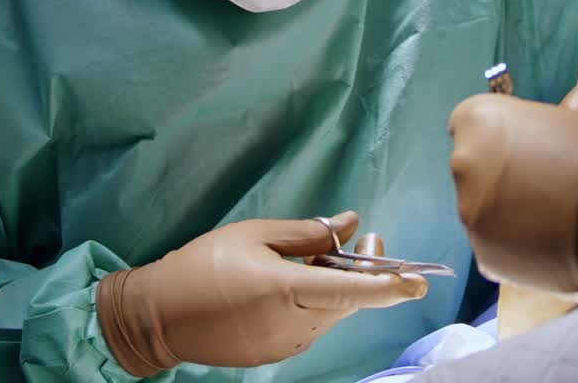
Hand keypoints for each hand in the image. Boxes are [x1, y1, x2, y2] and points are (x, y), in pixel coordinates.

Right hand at [95, 213, 426, 375]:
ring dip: (339, 284)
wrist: (158, 316)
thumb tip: (350, 224)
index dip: (390, 286)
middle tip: (365, 237)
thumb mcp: (257, 235)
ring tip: (320, 253)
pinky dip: (317, 300)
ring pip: (331, 312)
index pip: (353, 291)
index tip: (419, 281)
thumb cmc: (204, 264)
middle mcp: (294, 326)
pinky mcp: (274, 354)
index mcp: (289, 292)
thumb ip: (308, 233)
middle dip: (365, 270)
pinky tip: (299, 278)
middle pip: (348, 301)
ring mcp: (285, 345)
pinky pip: (311, 324)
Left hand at [448, 95, 577, 294]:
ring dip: (504, 214)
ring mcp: (470, 212)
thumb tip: (513, 155)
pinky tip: (545, 241)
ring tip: (546, 218)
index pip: (468, 128)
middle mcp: (463, 163)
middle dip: (497, 178)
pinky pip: (493, 247)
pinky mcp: (485, 255)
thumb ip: (516, 136)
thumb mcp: (548, 121)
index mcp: (476, 120)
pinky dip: (512, 247)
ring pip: (482, 211)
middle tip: (537, 186)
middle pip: (472, 171)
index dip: (496, 141)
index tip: (518, 152)